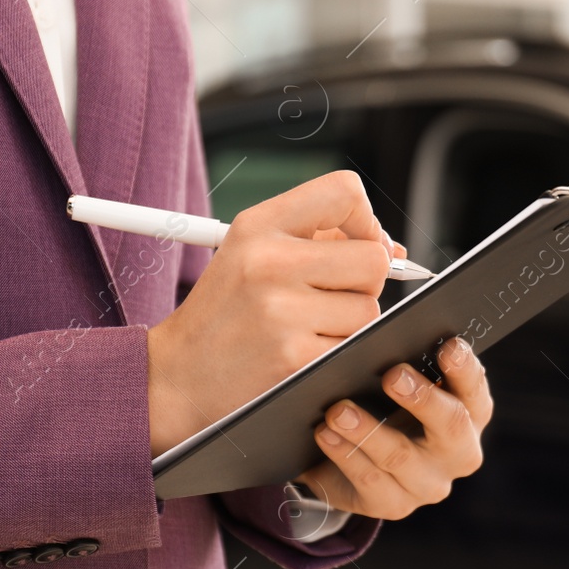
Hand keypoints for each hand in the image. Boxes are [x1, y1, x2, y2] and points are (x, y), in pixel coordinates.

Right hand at [146, 171, 397, 455]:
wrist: (176, 376)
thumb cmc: (223, 314)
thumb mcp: (251, 254)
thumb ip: (320, 239)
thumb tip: (392, 248)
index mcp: (257, 225)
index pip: (345, 192)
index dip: (365, 221)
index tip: (356, 244)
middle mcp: (268, 261)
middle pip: (373, 259)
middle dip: (362, 283)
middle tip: (326, 298)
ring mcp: (281, 310)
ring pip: (369, 309)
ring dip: (348, 324)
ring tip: (304, 328)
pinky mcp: (294, 356)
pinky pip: (353, 346)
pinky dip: (336, 353)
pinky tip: (300, 352)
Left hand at [295, 337, 491, 519]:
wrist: (354, 458)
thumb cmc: (385, 404)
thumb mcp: (401, 385)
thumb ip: (408, 366)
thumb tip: (388, 341)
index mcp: (470, 414)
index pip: (477, 391)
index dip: (465, 369)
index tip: (448, 345)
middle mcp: (459, 454)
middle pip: (451, 426)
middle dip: (423, 399)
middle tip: (393, 375)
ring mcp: (428, 484)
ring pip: (401, 457)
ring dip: (368, 430)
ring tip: (338, 410)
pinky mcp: (394, 505)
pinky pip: (369, 481)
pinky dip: (345, 455)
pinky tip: (325, 434)